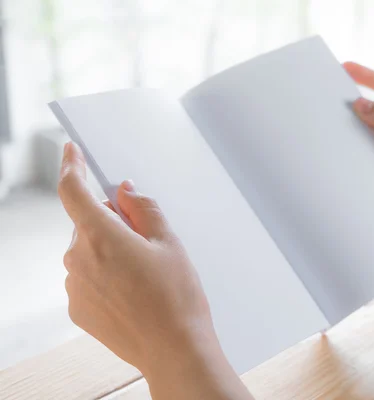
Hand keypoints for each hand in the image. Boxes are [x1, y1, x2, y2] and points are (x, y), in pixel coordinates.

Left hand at [58, 142, 252, 399]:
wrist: (174, 349)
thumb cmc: (177, 297)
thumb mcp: (169, 242)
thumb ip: (144, 209)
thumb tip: (125, 191)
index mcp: (101, 236)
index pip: (74, 190)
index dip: (72, 165)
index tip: (71, 151)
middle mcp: (78, 260)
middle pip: (88, 224)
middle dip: (112, 223)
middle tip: (146, 242)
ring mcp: (75, 287)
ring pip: (88, 252)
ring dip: (109, 252)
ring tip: (145, 276)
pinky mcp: (78, 309)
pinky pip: (87, 278)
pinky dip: (105, 276)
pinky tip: (133, 293)